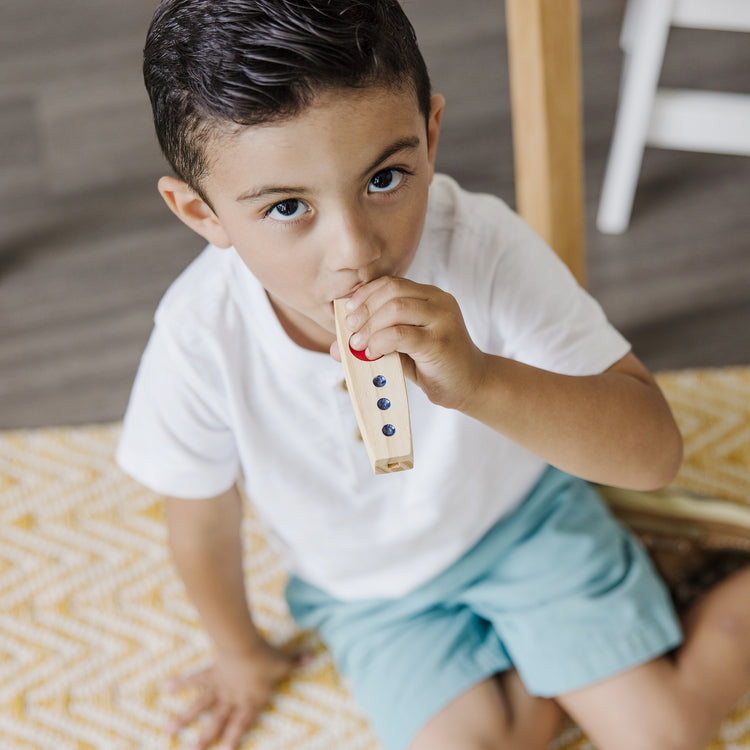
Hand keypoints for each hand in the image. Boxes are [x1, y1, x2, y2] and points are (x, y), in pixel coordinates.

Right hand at [164, 640, 309, 749]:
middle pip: (217, 722)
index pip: (242, 724)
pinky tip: (164, 688)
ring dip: (184, 718)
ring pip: (200, 706)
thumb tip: (313, 657)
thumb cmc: (265, 657)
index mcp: (250, 701)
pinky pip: (193, 679)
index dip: (234, 738)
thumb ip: (297, 663)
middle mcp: (232, 698)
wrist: (243, 645)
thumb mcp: (284, 663)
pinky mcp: (210, 672)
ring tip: (168, 730)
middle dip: (204, 739)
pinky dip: (179, 683)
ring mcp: (219, 687)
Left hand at [333, 277, 485, 410]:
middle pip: (392, 290)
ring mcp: (443, 319)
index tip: (347, 312)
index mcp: (429, 296)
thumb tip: (336, 348)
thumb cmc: (434, 365)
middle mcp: (439, 301)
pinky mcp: (441, 341)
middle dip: (364, 309)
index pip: (392, 283)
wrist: (472, 385)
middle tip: (350, 330)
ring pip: (396, 308)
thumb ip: (374, 341)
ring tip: (358, 344)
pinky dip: (380, 341)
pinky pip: (402, 334)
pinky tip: (373, 352)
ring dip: (370, 326)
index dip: (365, 294)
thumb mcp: (401, 349)